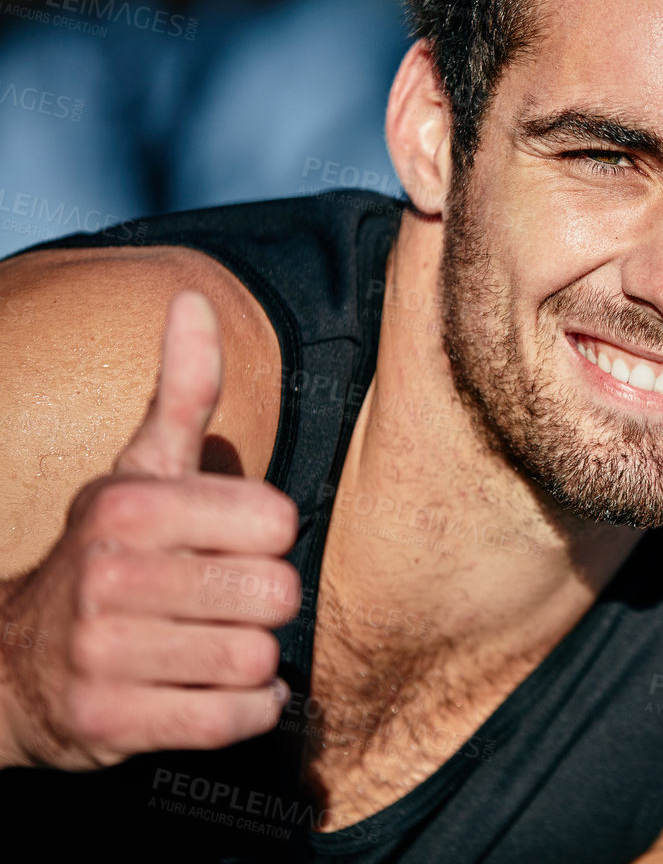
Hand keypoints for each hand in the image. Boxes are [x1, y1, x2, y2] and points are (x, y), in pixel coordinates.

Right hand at [0, 291, 299, 769]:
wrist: (13, 664)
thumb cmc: (109, 554)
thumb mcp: (139, 472)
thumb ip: (181, 393)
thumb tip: (192, 301)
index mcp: (128, 506)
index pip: (276, 522)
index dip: (268, 540)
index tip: (232, 545)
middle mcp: (109, 575)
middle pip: (273, 595)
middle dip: (263, 605)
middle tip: (223, 603)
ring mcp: (103, 652)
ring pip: (256, 658)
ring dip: (253, 661)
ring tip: (213, 646)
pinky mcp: (110, 721)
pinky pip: (232, 719)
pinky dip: (246, 711)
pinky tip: (218, 694)